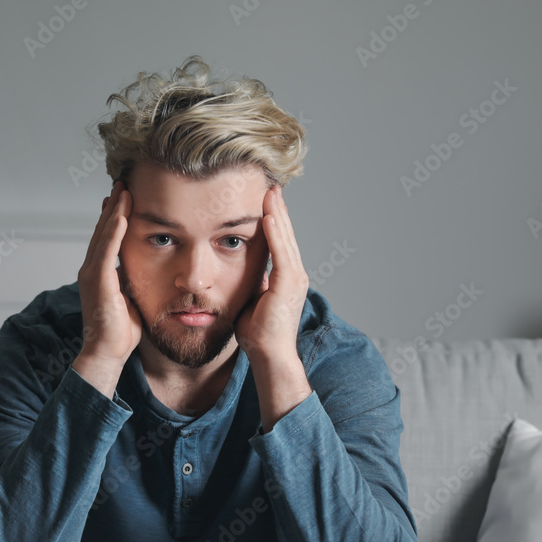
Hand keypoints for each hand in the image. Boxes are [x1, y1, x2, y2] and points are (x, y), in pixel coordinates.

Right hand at [77, 180, 142, 364]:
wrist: (108, 352)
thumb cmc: (120, 330)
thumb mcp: (129, 297)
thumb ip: (130, 280)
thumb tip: (142, 268)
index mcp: (99, 272)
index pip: (107, 237)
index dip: (115, 216)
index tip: (124, 197)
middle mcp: (91, 269)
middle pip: (103, 230)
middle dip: (113, 206)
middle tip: (123, 182)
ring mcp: (92, 274)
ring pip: (103, 235)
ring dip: (114, 211)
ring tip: (123, 190)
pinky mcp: (97, 281)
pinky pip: (105, 251)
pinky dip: (113, 232)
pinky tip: (121, 215)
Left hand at [234, 185, 309, 361]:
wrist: (268, 355)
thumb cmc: (258, 334)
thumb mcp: (253, 300)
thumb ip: (253, 284)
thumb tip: (247, 273)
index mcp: (286, 278)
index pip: (280, 242)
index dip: (274, 221)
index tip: (265, 201)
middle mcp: (294, 275)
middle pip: (285, 235)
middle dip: (277, 209)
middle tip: (270, 185)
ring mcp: (294, 279)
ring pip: (285, 239)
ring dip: (277, 214)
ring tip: (270, 192)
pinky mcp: (288, 284)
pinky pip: (281, 252)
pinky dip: (275, 233)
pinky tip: (268, 215)